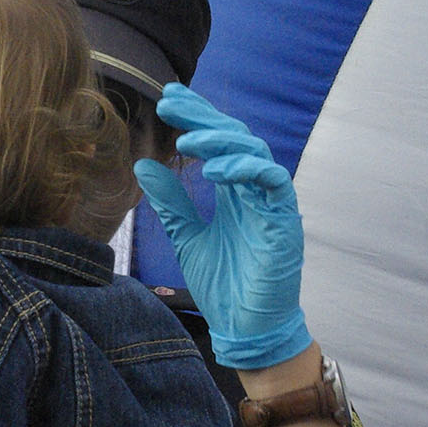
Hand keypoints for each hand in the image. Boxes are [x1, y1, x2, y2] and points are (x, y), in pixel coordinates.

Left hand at [134, 83, 311, 368]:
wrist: (245, 327)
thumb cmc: (223, 284)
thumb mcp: (186, 236)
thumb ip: (172, 202)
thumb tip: (143, 165)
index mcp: (234, 191)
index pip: (217, 143)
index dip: (196, 117)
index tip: (167, 99)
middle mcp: (254, 191)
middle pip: (235, 138)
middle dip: (204, 117)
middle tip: (171, 102)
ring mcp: (271, 203)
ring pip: (254, 153)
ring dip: (221, 141)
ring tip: (187, 139)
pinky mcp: (283, 221)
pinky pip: (272, 182)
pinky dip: (245, 170)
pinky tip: (214, 170)